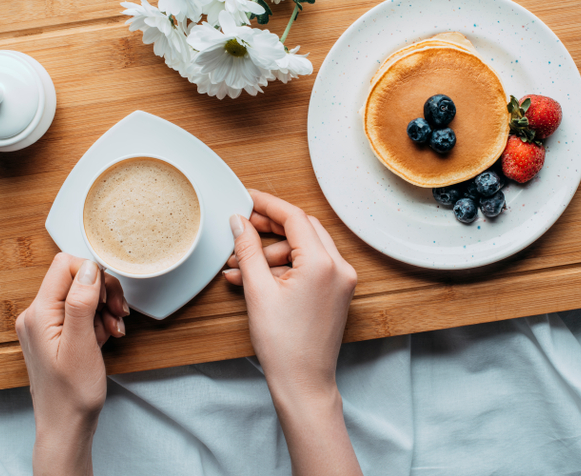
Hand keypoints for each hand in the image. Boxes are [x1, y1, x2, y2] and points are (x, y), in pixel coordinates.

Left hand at [15, 253, 128, 475]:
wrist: (66, 426)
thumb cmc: (71, 394)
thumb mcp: (81, 344)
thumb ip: (81, 302)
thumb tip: (89, 268)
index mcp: (38, 313)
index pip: (65, 266)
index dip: (93, 275)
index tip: (108, 298)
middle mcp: (37, 315)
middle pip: (76, 279)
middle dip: (102, 292)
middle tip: (118, 313)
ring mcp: (46, 325)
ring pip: (82, 296)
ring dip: (104, 308)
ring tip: (115, 330)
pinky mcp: (56, 335)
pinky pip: (80, 314)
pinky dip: (98, 321)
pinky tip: (107, 336)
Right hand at [224, 190, 360, 474]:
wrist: (303, 383)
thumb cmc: (282, 344)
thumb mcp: (258, 291)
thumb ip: (248, 250)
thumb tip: (238, 221)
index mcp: (322, 263)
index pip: (294, 217)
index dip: (267, 204)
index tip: (246, 197)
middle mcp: (339, 267)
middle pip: (303, 229)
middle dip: (270, 227)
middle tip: (242, 227)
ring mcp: (342, 280)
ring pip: (305, 247)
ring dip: (273, 252)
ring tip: (239, 266)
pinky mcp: (338, 292)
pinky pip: (311, 266)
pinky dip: (285, 267)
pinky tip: (254, 278)